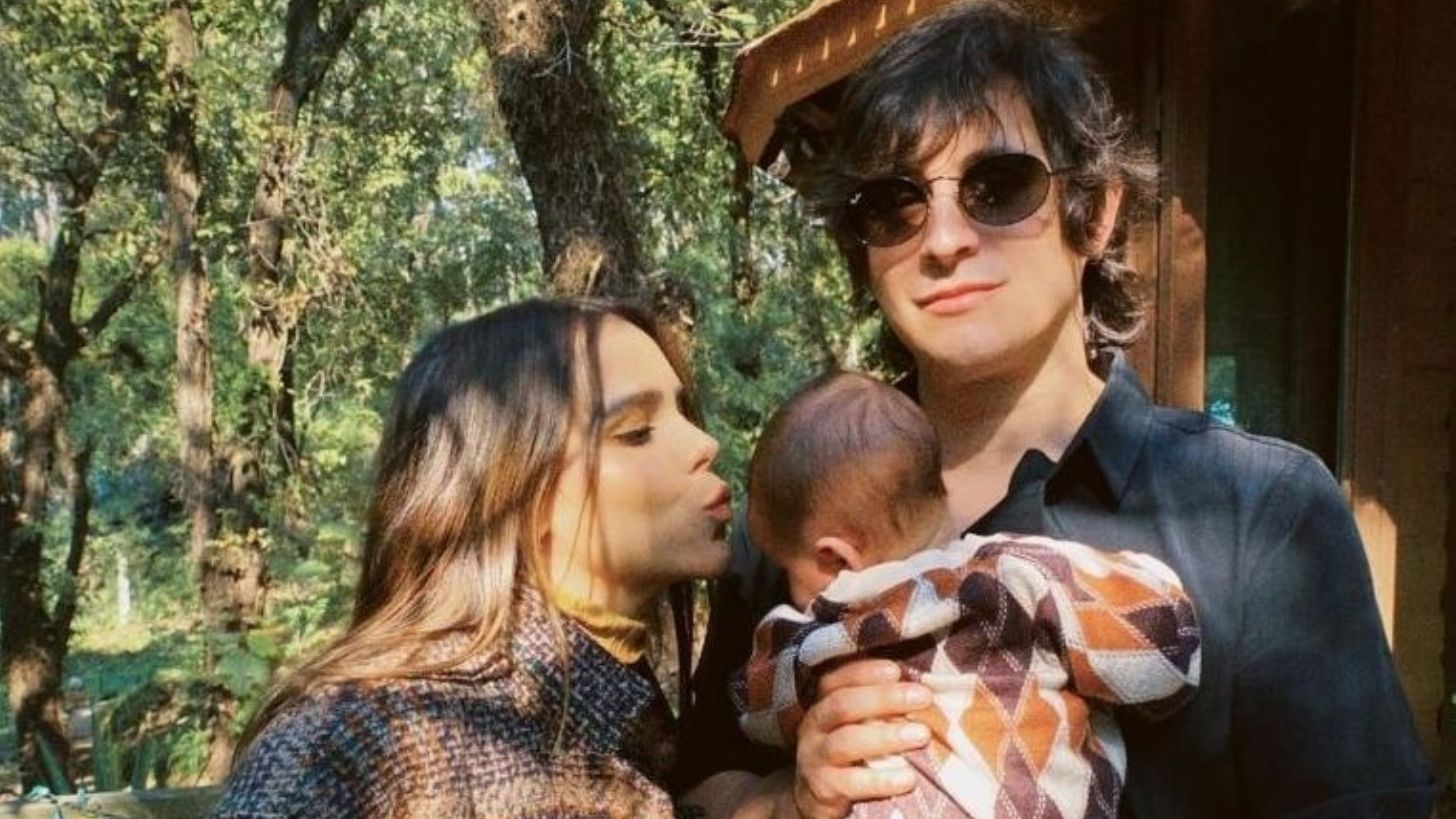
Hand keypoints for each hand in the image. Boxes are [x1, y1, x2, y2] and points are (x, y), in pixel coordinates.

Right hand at [791, 659, 931, 818]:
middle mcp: (815, 725)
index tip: (896, 670)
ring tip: (922, 735)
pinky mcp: (824, 788)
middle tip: (922, 697)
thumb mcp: (857, 722)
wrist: (816, 794)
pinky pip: (852, 783)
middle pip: (843, 704)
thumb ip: (880, 706)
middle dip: (884, 698)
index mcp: (824, 701)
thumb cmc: (851, 748)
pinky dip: (882, 780)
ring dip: (886, 736)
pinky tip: (908, 778)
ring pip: (846, 742)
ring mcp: (815, 756)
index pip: (838, 679)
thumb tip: (923, 690)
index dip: (866, 672)